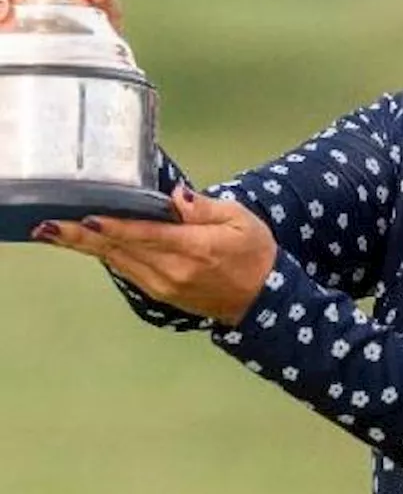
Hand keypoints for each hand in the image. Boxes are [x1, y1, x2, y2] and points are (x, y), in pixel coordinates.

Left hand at [31, 187, 278, 326]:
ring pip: (119, 261)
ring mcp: (163, 285)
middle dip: (84, 237)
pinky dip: (108, 256)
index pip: (147, 235)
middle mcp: (173, 270)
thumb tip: (175, 195)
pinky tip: (90, 245)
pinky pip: (127, 271)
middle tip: (51, 226)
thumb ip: (204, 207)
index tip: (89, 218)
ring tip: (58, 231)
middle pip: (123, 250)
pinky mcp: (159, 293)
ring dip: (88, 247)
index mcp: (195, 248)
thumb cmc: (254, 251)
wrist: (261, 298)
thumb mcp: (241, 219)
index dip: (116, 227)